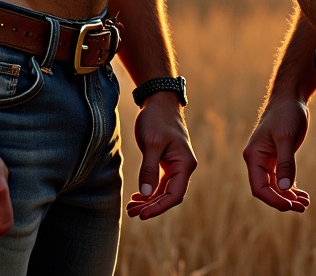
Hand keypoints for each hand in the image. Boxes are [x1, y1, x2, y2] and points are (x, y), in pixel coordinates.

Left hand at [126, 93, 196, 219]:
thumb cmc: (157, 119)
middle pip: (169, 196)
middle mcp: (183, 167)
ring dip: (148, 201)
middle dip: (150, 206)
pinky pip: (160, 183)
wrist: (159, 101)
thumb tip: (145, 193)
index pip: (174, 195)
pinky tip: (137, 196)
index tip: (142, 214)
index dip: (159, 207)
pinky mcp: (167, 163)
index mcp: (185, 164)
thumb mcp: (151, 143)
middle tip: (132, 213)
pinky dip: (149, 191)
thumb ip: (149, 169)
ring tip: (131, 208)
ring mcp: (176, 166)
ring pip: (163, 191)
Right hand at [243, 96, 310, 211]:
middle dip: (283, 201)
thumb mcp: (286, 137)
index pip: (259, 187)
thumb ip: (285, 163)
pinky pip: (281, 179)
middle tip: (302, 207)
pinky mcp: (277, 158)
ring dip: (289, 197)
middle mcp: (257, 160)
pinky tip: (302, 194)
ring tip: (305, 203)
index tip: (290, 205)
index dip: (274, 199)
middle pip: (267, 190)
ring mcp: (266, 161)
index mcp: (253, 156)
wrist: (291, 98)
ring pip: (275, 187)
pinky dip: (291, 188)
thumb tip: (285, 189)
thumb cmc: (286, 113)